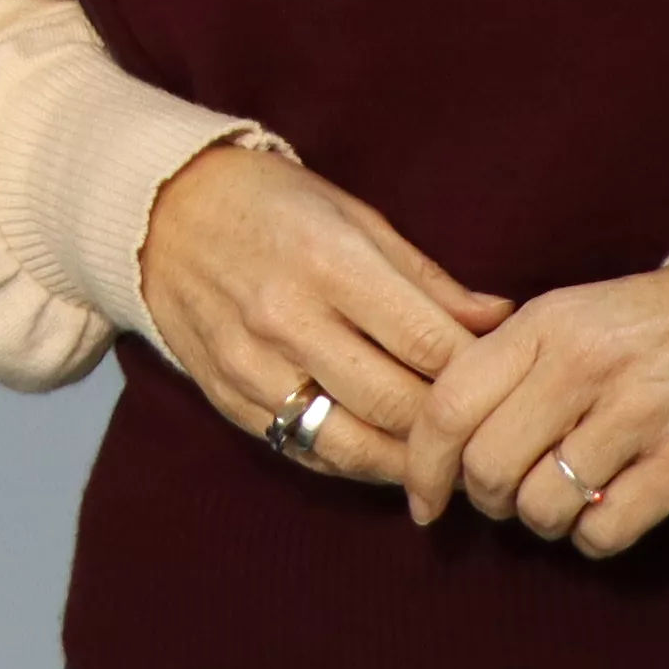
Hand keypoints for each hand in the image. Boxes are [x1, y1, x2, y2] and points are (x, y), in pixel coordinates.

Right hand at [134, 139, 506, 486]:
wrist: (159, 213)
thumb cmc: (271, 204)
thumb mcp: (354, 216)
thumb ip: (426, 277)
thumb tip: (499, 319)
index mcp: (328, 262)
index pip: (426, 341)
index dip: (478, 373)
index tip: (508, 381)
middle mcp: (286, 319)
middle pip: (395, 402)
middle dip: (451, 426)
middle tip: (488, 433)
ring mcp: (251, 365)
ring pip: (350, 442)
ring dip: (407, 462)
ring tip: (445, 462)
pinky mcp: (228, 397)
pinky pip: (303, 450)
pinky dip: (354, 463)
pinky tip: (386, 458)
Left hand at [401, 263, 668, 558]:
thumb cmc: (650, 326)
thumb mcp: (571, 313)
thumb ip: (505, 363)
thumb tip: (435, 436)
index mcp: (547, 324)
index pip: (451, 406)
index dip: (423, 465)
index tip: (425, 499)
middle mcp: (586, 365)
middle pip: (489, 467)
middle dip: (485, 499)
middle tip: (505, 496)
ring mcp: (639, 414)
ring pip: (541, 506)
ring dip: (540, 521)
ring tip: (561, 500)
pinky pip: (603, 532)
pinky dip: (591, 537)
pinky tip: (604, 511)